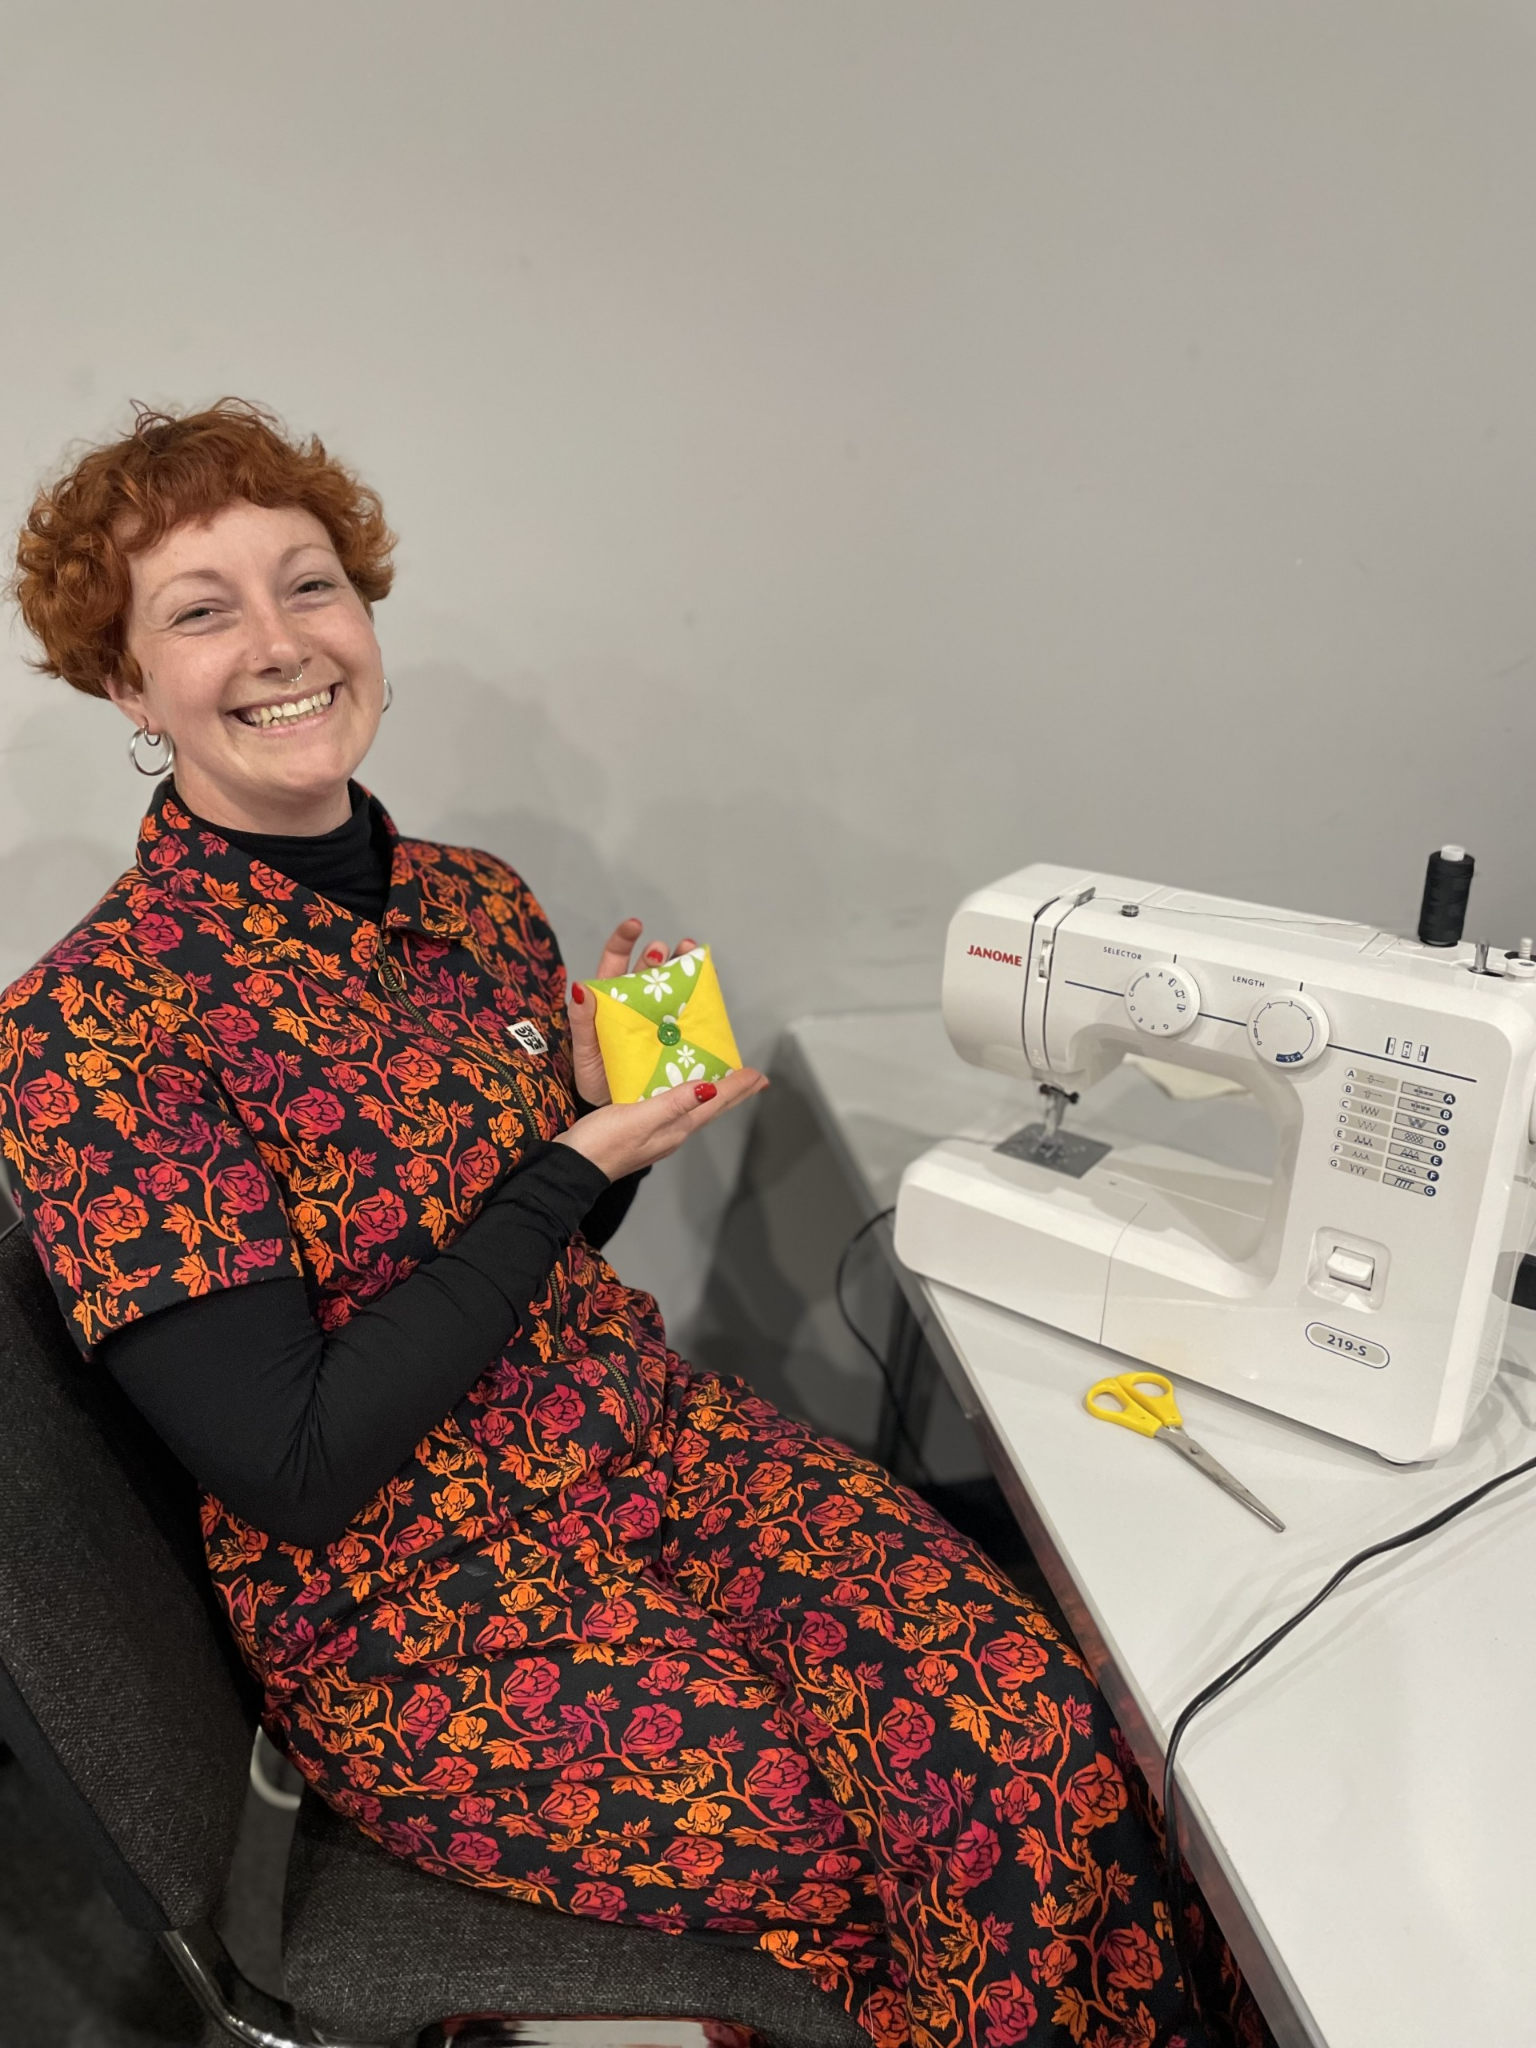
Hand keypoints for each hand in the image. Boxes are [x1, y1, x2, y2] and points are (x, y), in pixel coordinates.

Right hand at [555, 1065, 768, 1179]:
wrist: (572, 1169)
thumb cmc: (603, 1143)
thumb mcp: (639, 1118)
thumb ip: (674, 1103)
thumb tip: (711, 1089)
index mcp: (677, 1128)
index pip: (715, 1103)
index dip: (737, 1087)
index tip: (760, 1074)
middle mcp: (673, 1133)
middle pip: (711, 1109)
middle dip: (734, 1092)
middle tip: (755, 1079)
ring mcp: (657, 1135)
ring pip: (696, 1110)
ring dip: (714, 1095)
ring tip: (727, 1082)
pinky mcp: (640, 1132)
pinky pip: (676, 1110)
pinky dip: (688, 1097)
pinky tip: (682, 1093)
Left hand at [567, 918, 699, 1107]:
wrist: (615, 1108)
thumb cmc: (594, 1076)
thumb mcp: (584, 1050)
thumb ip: (582, 1022)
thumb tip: (580, 989)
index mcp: (610, 999)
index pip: (615, 959)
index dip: (625, 939)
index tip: (635, 925)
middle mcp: (635, 1002)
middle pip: (649, 967)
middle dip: (662, 952)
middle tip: (672, 949)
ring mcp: (657, 1017)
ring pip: (673, 984)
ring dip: (684, 967)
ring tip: (693, 956)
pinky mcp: (675, 1035)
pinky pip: (689, 1013)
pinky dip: (701, 999)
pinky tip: (709, 992)